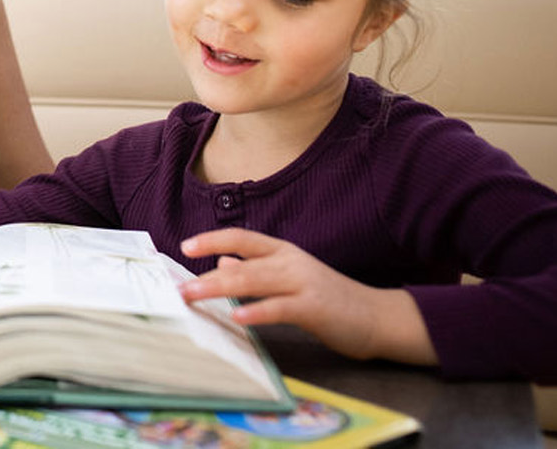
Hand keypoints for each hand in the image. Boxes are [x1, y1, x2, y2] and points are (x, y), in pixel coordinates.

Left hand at [178, 228, 436, 365]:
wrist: (377, 317)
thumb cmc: (329, 298)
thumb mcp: (290, 277)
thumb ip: (257, 269)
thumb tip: (221, 264)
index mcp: (283, 252)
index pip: (242, 238)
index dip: (213, 239)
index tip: (186, 245)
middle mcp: (290, 262)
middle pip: (242, 262)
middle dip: (207, 274)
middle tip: (179, 287)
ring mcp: (303, 283)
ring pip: (255, 281)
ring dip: (220, 288)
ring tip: (195, 296)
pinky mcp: (315, 308)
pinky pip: (280, 308)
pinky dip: (258, 312)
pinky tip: (238, 318)